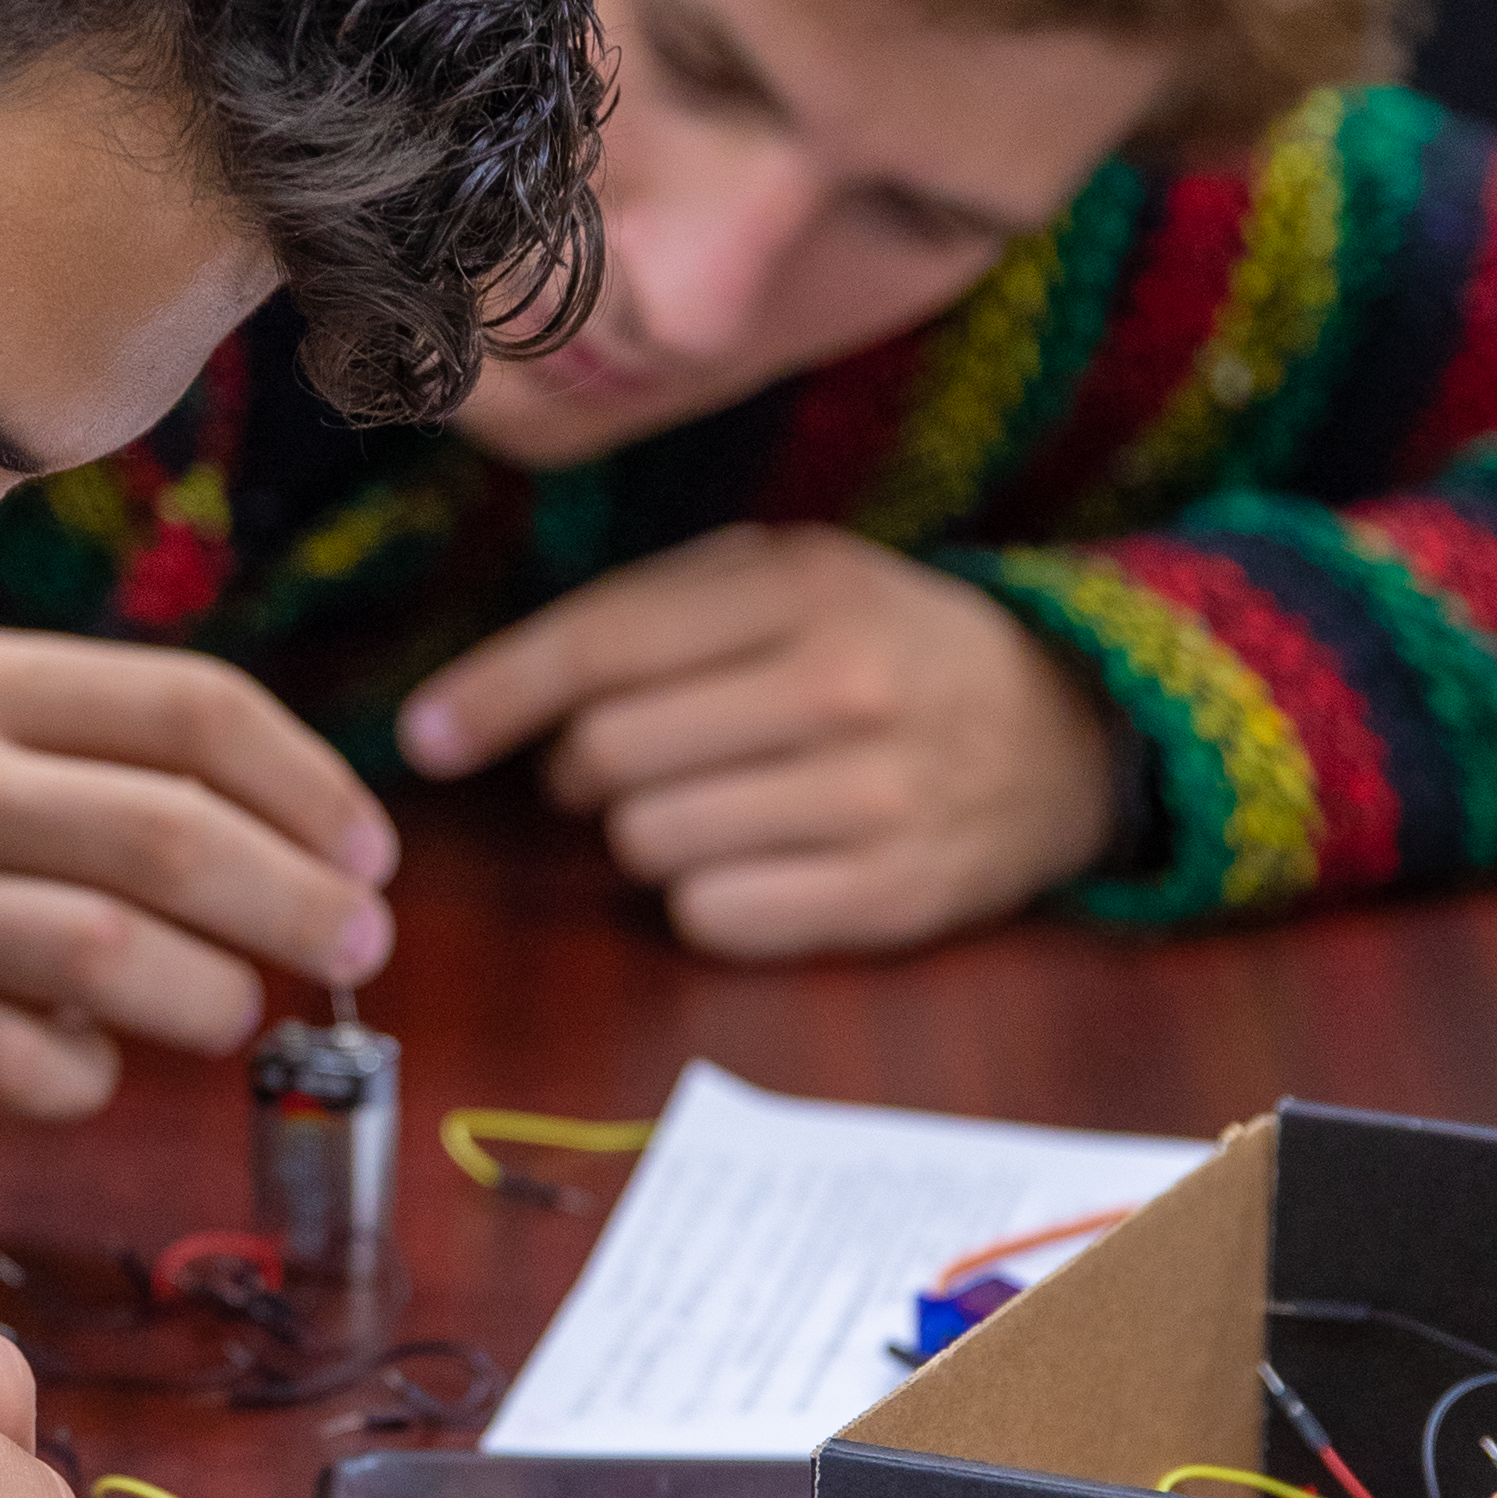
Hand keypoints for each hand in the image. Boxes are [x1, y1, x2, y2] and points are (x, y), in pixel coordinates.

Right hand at [0, 629, 396, 1118]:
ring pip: (107, 956)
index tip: (374, 852)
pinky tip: (94, 1064)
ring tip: (233, 1010)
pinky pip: (25, 1066)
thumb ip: (123, 753)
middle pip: (170, 837)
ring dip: (209, 996)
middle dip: (297, 902)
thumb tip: (327, 840)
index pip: (192, 711)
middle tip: (360, 948)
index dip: (312, 787)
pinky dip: (89, 1078)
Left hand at [396, 525, 1117, 958]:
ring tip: (708, 803)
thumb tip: (466, 709)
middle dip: (580, 769)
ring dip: (643, 835)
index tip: (424, 737)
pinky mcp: (893, 896)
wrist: (1072, 729)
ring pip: (648, 845)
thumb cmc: (885, 646)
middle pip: (605, 756)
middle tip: (621, 764)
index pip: (602, 646)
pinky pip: (712, 919)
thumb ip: (645, 615)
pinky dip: (702, 898)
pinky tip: (752, 859)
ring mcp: (876, 798)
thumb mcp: (790, 579)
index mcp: (806, 586)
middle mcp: (843, 686)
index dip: (492, 695)